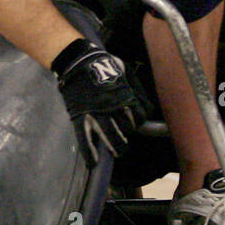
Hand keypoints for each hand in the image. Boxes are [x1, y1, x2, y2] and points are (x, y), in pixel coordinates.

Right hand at [51, 39, 147, 167]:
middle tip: (123, 140)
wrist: (79, 61)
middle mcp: (113, 108)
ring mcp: (96, 114)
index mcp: (125, 97)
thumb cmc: (104, 64)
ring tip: (116, 151)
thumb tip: (146, 109)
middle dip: (127, 136)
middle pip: (127, 130)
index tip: (132, 122)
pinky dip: (89, 153)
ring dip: (115, 148)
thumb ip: (137, 90)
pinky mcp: (80, 117)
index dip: (137, 121)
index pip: (139, 118)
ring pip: (110, 138)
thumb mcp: (126, 72)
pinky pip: (84, 139)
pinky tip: (93, 163)